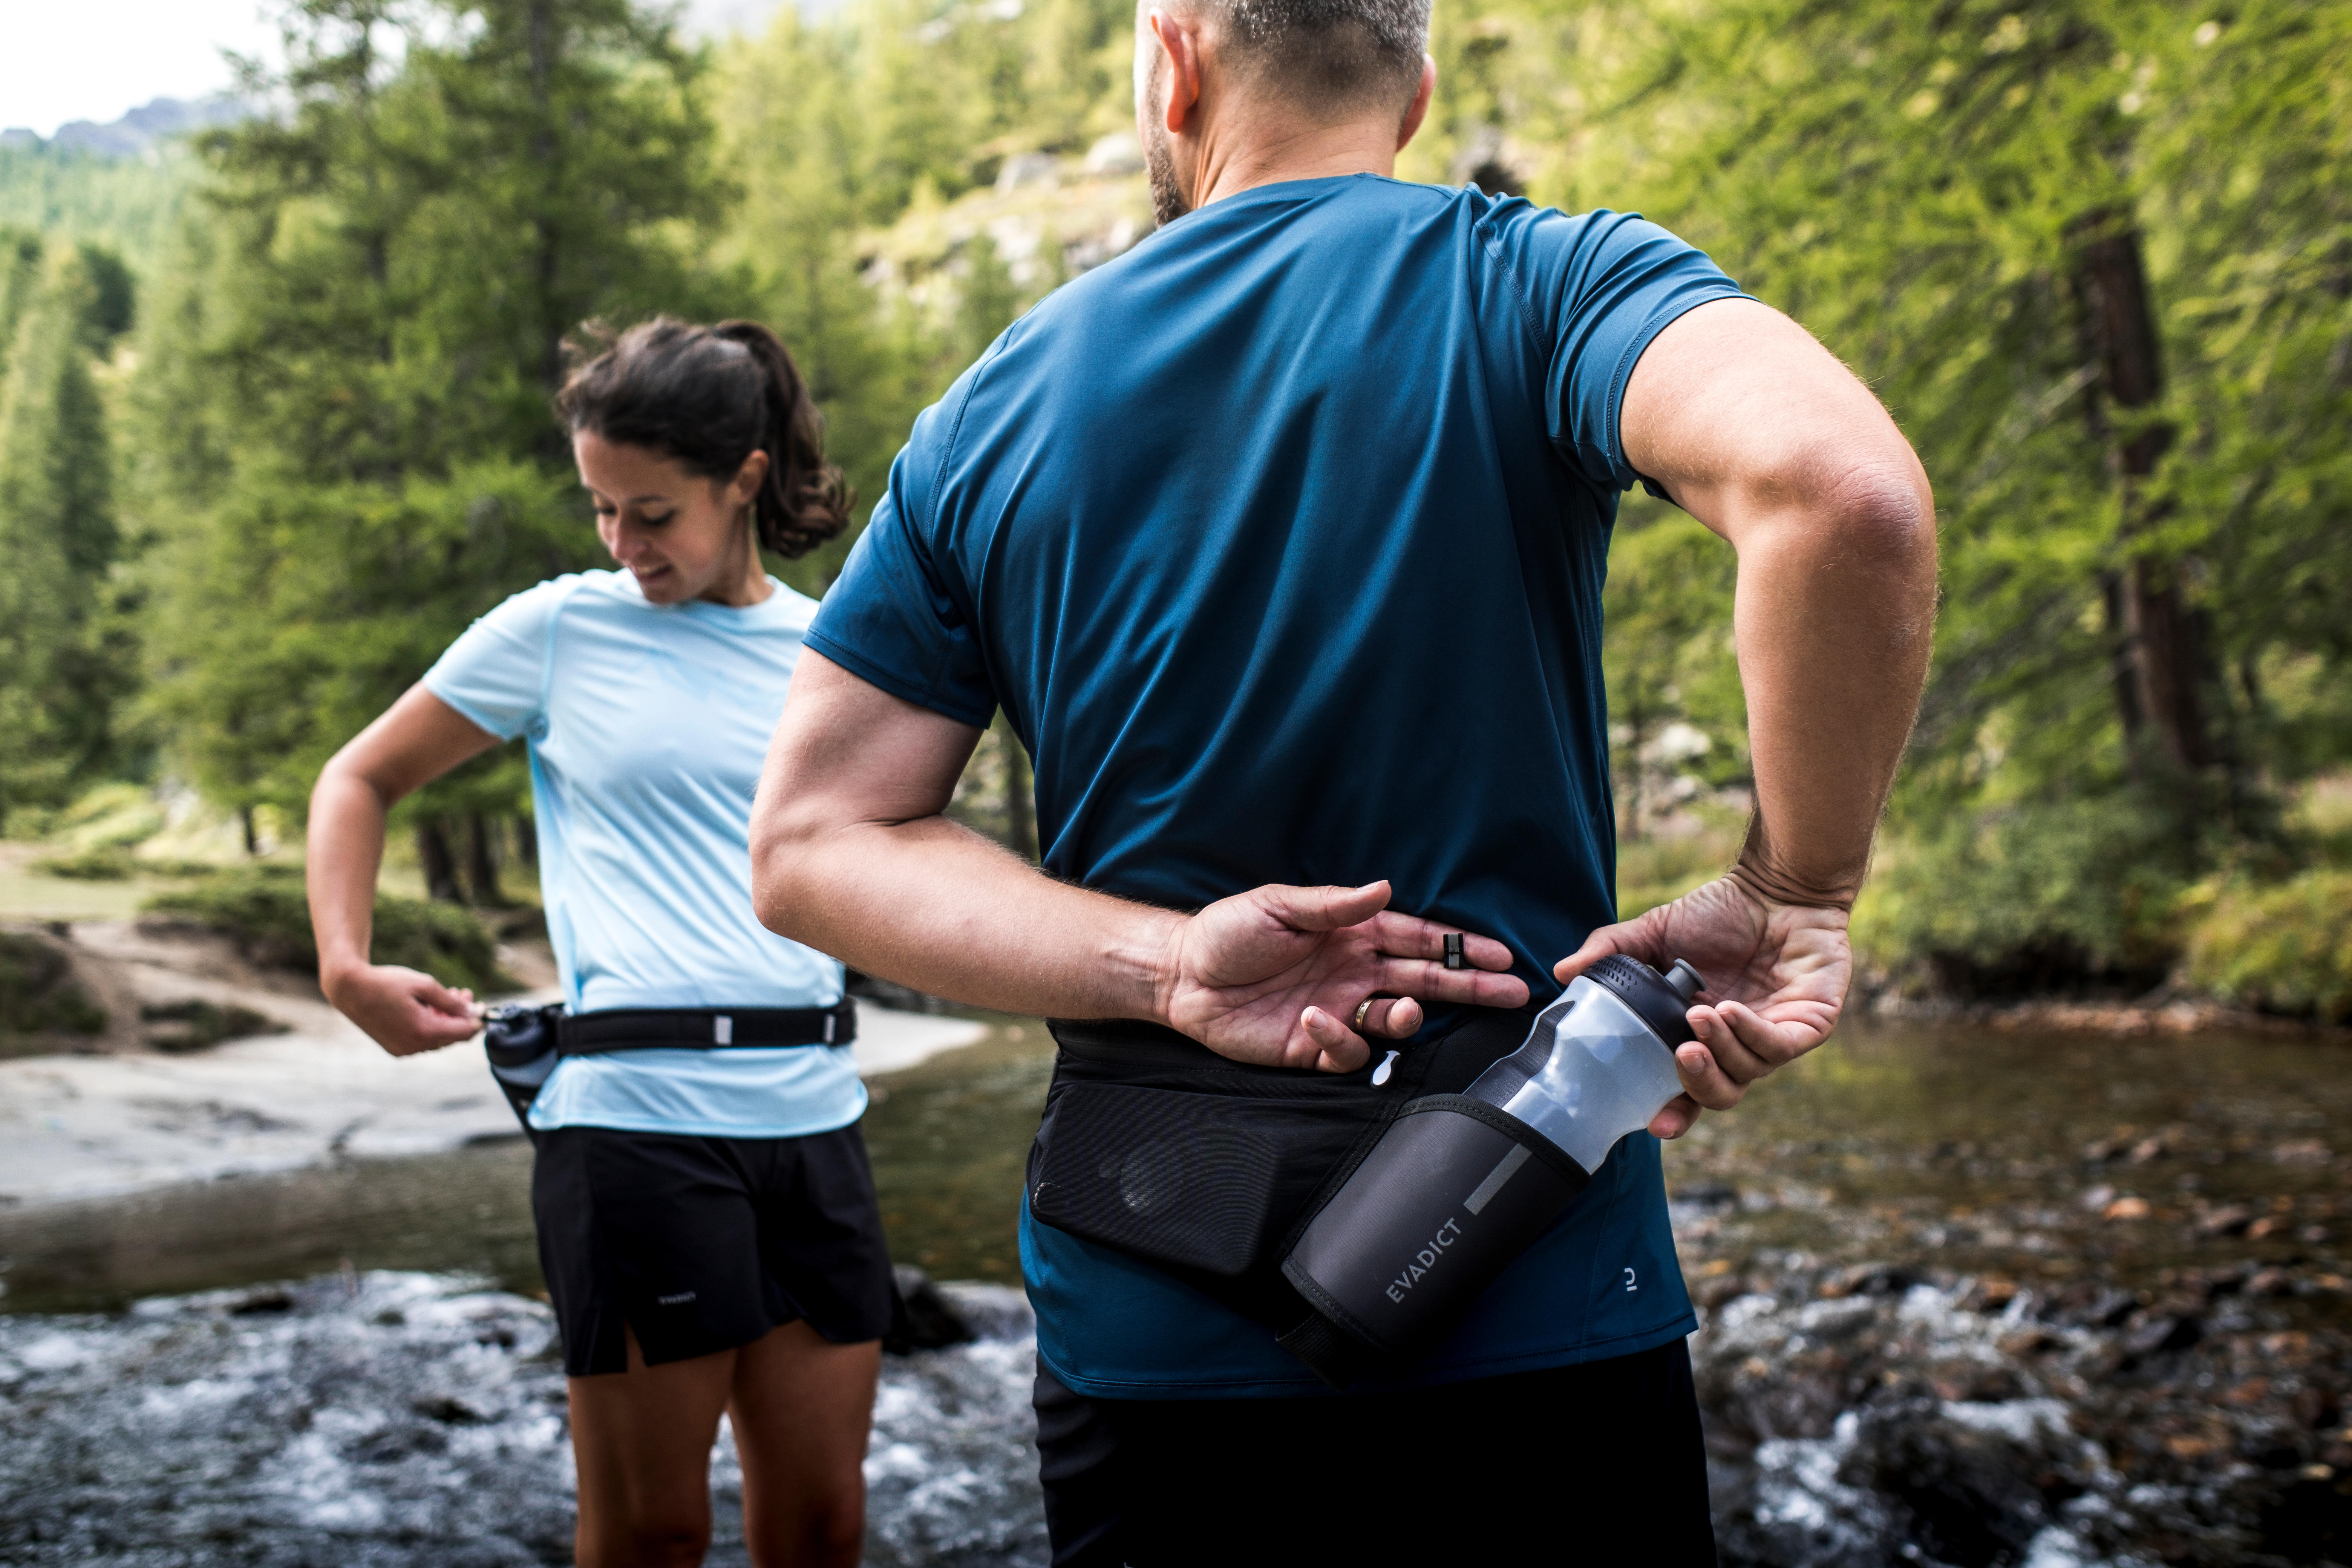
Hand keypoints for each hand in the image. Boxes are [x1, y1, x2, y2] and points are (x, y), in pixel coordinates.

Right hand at [323, 961, 482, 1056]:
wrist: (350, 989)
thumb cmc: (387, 983)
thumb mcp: (424, 985)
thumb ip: (451, 1001)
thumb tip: (473, 1012)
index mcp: (424, 1031)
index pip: (464, 1033)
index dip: (476, 1020)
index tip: (481, 1005)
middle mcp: (414, 1046)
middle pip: (451, 1036)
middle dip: (460, 1016)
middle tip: (463, 993)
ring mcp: (403, 1049)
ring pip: (436, 1039)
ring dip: (445, 1019)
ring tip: (446, 996)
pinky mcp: (394, 1048)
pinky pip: (421, 1040)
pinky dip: (429, 1026)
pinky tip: (429, 1007)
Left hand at [1162, 881, 1529, 1071]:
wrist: (1182, 975)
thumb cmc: (1228, 932)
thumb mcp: (1279, 905)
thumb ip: (1335, 904)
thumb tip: (1384, 888)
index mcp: (1354, 936)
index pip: (1420, 941)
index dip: (1461, 948)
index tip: (1501, 956)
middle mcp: (1355, 973)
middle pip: (1426, 981)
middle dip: (1471, 986)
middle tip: (1513, 992)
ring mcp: (1338, 1010)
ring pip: (1396, 1021)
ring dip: (1408, 1017)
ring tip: (1404, 1009)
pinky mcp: (1313, 1047)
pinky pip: (1348, 1052)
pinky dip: (1340, 1039)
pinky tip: (1315, 1021)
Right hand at [1554, 872, 1849, 1137]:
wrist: (1777, 886)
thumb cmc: (1719, 913)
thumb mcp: (1654, 932)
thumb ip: (1610, 952)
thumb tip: (1560, 972)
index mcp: (1699, 1038)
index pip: (1685, 1092)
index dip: (1672, 1112)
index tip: (1655, 1122)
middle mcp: (1736, 1047)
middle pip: (1719, 1095)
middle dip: (1697, 1086)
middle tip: (1681, 1056)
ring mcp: (1774, 1038)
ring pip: (1747, 1072)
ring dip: (1721, 1048)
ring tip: (1699, 1014)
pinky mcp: (1809, 1024)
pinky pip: (1780, 1047)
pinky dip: (1752, 1034)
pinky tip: (1730, 1010)